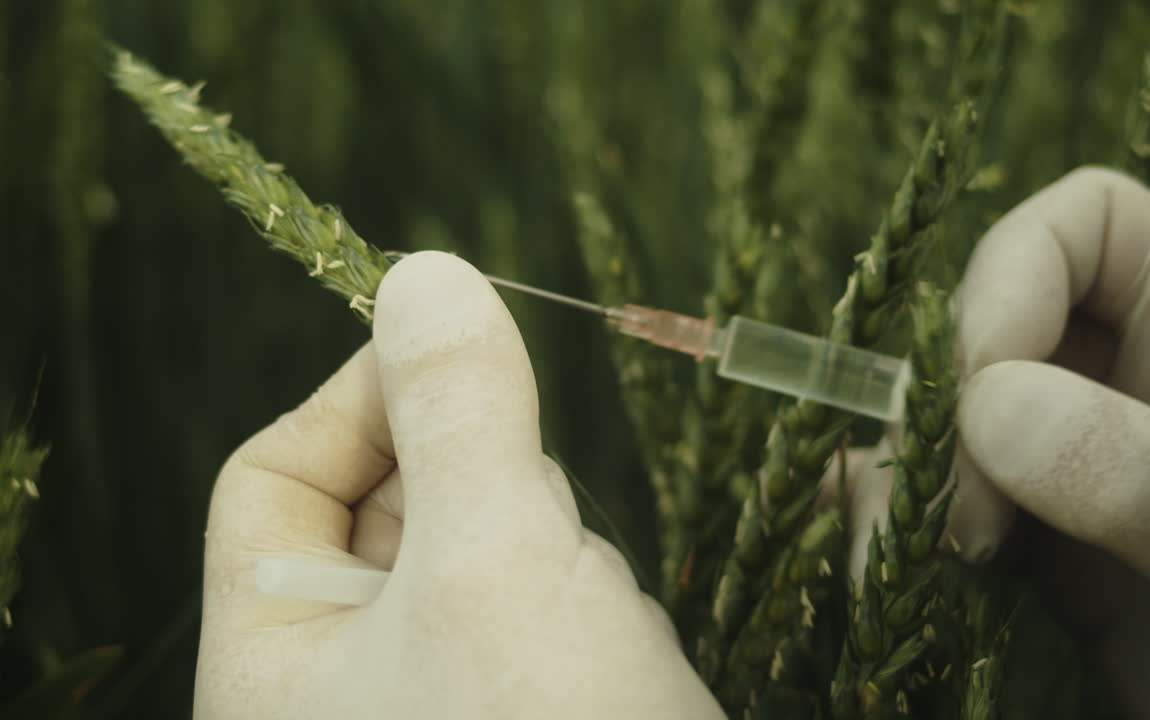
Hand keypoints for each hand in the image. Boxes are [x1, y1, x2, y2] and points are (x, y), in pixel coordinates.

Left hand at [193, 252, 724, 718]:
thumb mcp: (494, 561)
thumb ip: (457, 410)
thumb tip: (425, 275)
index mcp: (275, 662)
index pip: (275, 478)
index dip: (359, 397)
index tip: (459, 352)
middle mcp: (346, 687)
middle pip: (396, 502)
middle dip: (487, 491)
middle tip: (538, 540)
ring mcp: (447, 697)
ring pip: (491, 544)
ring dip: (555, 553)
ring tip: (593, 636)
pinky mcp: (533, 706)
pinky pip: (552, 602)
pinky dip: (594, 605)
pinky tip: (626, 665)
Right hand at [838, 167, 1149, 718]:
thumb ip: (1146, 475)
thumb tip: (988, 405)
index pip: (1090, 227)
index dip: (1016, 271)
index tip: (984, 374)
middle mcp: (1126, 389)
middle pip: (987, 330)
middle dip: (950, 416)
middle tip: (965, 527)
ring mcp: (1067, 474)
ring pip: (940, 429)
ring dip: (903, 492)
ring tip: (902, 578)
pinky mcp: (1026, 559)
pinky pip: (923, 515)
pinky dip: (878, 534)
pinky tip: (861, 572)